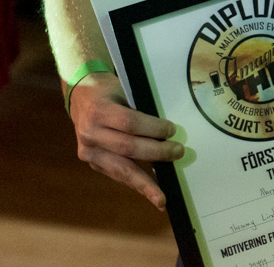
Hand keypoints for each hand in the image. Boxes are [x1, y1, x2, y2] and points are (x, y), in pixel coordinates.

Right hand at [68, 71, 183, 209]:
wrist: (81, 96)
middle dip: (156, 153)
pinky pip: (116, 174)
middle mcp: (90, 133)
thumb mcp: (124, 89)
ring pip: (120, 169)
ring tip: (161, 197)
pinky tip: (150, 192)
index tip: (173, 130)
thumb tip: (170, 129)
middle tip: (179, 153)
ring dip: (144, 183)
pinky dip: (136, 182)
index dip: (153, 128)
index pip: (129, 122)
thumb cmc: (110, 91)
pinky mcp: (91, 162)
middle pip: (127, 147)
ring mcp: (88, 151)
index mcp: (99, 111)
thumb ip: (141, 108)